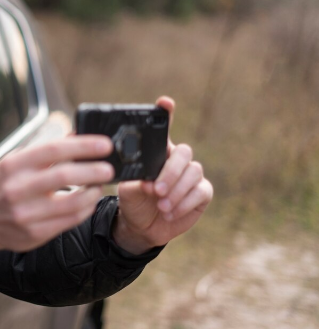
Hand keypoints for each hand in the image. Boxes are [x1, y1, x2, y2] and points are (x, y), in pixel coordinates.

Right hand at [0, 135, 113, 251]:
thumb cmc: (2, 185)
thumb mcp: (16, 162)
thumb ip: (45, 151)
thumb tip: (77, 136)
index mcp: (14, 165)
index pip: (53, 150)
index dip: (83, 146)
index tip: (104, 144)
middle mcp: (18, 189)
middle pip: (65, 176)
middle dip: (93, 170)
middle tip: (109, 168)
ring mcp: (26, 213)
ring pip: (72, 202)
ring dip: (93, 192)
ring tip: (99, 185)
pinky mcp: (35, 233)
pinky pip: (70, 220)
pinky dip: (85, 209)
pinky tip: (89, 201)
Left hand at [113, 96, 213, 253]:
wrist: (141, 225)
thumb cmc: (133, 200)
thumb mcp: (127, 187)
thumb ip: (137, 180)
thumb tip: (148, 181)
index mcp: (157, 151)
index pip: (163, 128)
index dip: (166, 113)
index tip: (165, 102)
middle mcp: (177, 159)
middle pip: (184, 152)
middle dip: (170, 172)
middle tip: (155, 190)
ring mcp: (191, 175)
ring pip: (193, 172)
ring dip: (176, 190)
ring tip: (160, 205)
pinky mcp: (202, 193)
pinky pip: (200, 192)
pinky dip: (184, 203)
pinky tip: (169, 212)